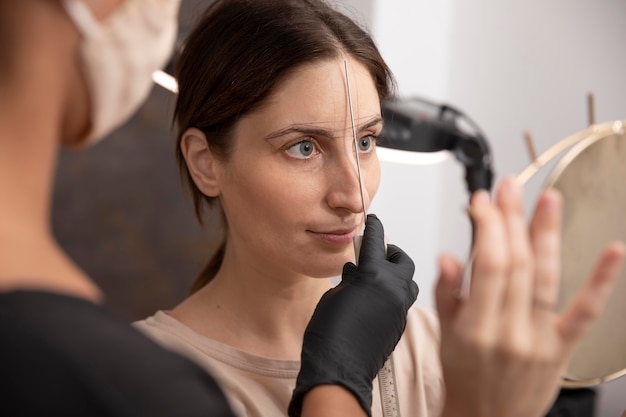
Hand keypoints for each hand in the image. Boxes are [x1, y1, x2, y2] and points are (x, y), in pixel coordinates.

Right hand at [288, 214, 417, 416]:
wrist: (339, 368)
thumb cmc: (329, 333)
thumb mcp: (334, 295)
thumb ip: (349, 279)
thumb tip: (355, 273)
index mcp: (373, 277)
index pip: (377, 242)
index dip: (374, 227)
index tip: (373, 221)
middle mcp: (393, 290)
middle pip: (403, 260)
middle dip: (391, 253)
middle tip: (377, 253)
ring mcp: (400, 308)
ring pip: (409, 282)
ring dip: (397, 275)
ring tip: (379, 278)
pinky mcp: (400, 324)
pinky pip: (403, 301)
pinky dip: (394, 294)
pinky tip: (377, 300)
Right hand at [436, 177, 624, 416]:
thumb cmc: (466, 377)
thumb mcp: (444, 336)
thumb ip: (446, 293)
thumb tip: (449, 257)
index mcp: (475, 327)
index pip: (486, 264)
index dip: (486, 226)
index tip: (482, 202)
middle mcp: (509, 331)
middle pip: (515, 263)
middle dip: (511, 218)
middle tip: (509, 187)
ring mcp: (539, 339)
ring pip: (545, 277)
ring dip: (546, 233)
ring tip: (548, 198)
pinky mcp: (563, 348)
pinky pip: (584, 312)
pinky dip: (600, 281)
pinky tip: (612, 253)